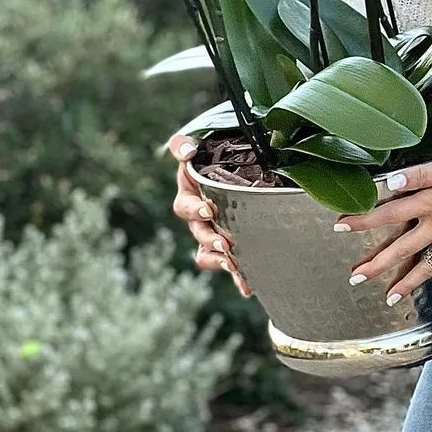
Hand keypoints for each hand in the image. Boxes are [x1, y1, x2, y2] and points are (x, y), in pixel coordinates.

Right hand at [166, 133, 251, 297]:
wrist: (233, 163)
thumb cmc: (210, 154)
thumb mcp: (194, 147)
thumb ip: (184, 145)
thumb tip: (187, 151)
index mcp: (189, 193)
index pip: (185, 205)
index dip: (195, 210)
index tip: (209, 210)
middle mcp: (198, 217)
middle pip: (199, 233)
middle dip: (211, 239)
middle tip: (224, 243)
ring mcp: (211, 233)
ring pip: (208, 253)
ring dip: (220, 260)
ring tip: (234, 264)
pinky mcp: (227, 245)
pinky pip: (227, 264)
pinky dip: (236, 277)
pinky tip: (247, 287)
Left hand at [334, 155, 431, 304]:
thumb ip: (421, 174)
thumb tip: (390, 183)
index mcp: (430, 204)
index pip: (388, 213)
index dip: (363, 220)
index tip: (340, 226)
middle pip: (402, 248)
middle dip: (377, 264)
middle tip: (355, 277)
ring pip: (426, 265)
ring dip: (407, 282)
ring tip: (390, 297)